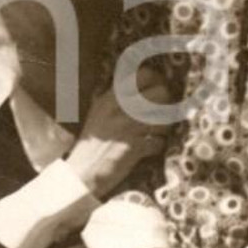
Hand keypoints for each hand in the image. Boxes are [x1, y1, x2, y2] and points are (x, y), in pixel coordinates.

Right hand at [66, 67, 168, 196]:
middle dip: (165, 103)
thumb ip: (114, 96)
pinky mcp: (136, 148)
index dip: (156, 80)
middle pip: (161, 93)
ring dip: (163, 126)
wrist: (82, 172)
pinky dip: (157, 146)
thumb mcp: (98, 112)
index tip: (156, 88)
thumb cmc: (90, 143)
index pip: (143, 75)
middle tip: (160, 112)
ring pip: (164, 117)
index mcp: (112, 98)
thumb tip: (130, 80)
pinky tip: (150, 147)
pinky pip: (160, 142)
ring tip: (156, 130)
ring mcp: (130, 128)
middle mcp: (122, 109)